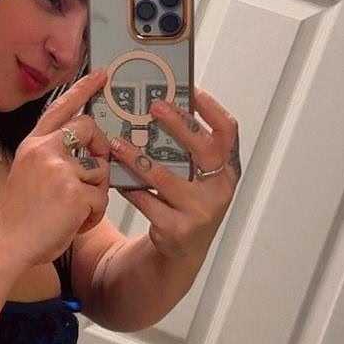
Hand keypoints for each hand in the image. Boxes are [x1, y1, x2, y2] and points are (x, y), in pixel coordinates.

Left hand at [108, 89, 240, 261]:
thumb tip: (162, 107)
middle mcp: (218, 190)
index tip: (191, 90)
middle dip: (179, 125)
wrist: (183, 253)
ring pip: (165, 178)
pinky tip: (115, 176)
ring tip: (117, 142)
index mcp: (226, 171)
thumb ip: (187, 151)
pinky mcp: (176, 229)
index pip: (228, 133)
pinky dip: (129, 187)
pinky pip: (145, 201)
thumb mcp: (196, 178)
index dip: (212, 109)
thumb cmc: (185, 204)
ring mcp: (199, 211)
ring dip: (138, 157)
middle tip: (154, 106)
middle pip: (204, 150)